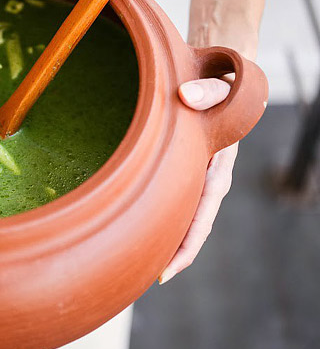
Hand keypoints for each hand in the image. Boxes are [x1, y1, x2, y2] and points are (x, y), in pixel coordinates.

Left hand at [158, 0, 271, 283]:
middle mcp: (207, 177)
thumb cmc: (218, 78)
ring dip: (159, 238)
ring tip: (128, 261)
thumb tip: (185, 99)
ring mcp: (194, 175)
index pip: (203, 216)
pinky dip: (154, 216)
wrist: (219, 69)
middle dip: (167, 254)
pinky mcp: (181, 168)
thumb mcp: (220, 80)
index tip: (166, 272)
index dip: (186, 246)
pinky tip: (131, 224)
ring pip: (177, 215)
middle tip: (135, 279)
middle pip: (188, 225)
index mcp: (217, 166)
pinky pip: (169, 198)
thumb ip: (207, 90)